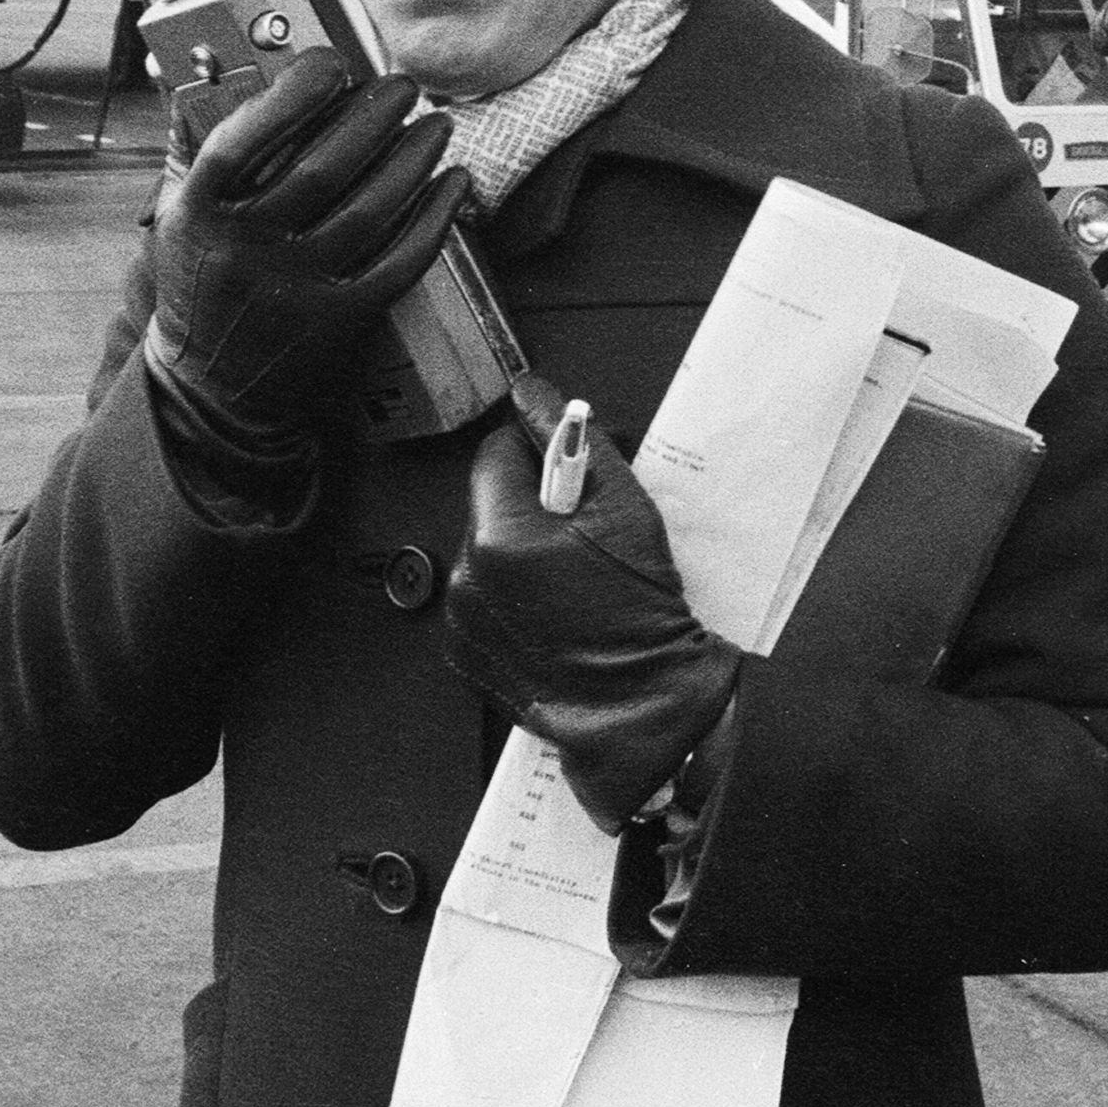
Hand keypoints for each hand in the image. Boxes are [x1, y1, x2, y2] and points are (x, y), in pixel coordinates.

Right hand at [145, 49, 469, 435]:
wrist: (207, 387)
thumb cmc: (200, 281)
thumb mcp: (177, 216)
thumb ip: (202, 150)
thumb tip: (239, 75)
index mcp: (198, 213)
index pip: (243, 140)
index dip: (292, 95)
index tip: (331, 63)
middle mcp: (245, 250)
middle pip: (321, 168)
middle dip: (372, 116)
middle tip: (402, 85)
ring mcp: (294, 290)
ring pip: (370, 210)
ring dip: (413, 158)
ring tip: (436, 124)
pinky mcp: (339, 320)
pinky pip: (400, 260)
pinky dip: (434, 217)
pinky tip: (453, 183)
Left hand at [442, 374, 742, 832]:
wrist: (643, 708)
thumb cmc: (640, 619)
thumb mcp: (625, 510)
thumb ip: (576, 444)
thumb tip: (538, 398)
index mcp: (500, 537)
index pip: (496, 453)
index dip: (536, 448)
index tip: (563, 461)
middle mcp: (470, 579)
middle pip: (491, 504)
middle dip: (533, 502)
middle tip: (582, 523)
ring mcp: (464, 622)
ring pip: (487, 552)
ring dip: (521, 548)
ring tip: (573, 572)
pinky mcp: (468, 654)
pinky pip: (483, 599)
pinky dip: (513, 593)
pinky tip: (557, 605)